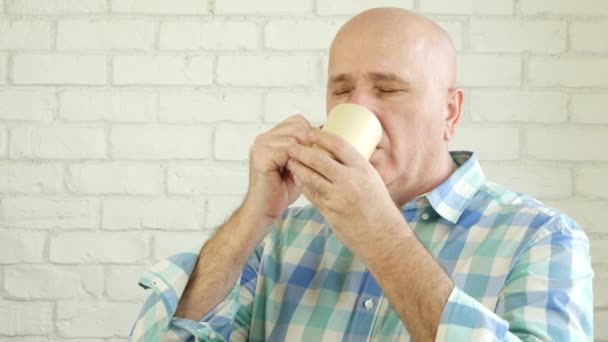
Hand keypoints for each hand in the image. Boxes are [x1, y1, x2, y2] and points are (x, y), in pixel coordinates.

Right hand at [244, 115, 311, 222]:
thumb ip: (307, 149)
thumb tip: (328, 134)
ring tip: (310, 167)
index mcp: (271, 136)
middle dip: (310, 143)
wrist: (264, 210)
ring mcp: (260, 146)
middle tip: (317, 160)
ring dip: (305, 153)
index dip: (311, 135)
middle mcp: (263, 137)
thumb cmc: (282, 189)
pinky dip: (297, 162)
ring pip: (293, 139)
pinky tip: (299, 173)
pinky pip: (287, 151)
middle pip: (297, 127)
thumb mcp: (299, 165)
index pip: (298, 122)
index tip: (319, 151)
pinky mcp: (261, 156)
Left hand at [286, 129, 405, 260]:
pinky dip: (303, 184)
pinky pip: (311, 194)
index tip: (309, 131)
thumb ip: (355, 169)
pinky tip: (297, 178)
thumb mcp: (372, 180)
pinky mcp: (330, 211)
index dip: (321, 136)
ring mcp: (339, 196)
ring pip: (312, 177)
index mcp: (362, 169)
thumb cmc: (379, 207)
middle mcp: (350, 180)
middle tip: (291, 145)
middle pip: (320, 159)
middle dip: (302, 150)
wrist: (383, 237)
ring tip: (290, 161)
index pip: (339, 145)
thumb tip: (340, 154)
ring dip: (298, 167)